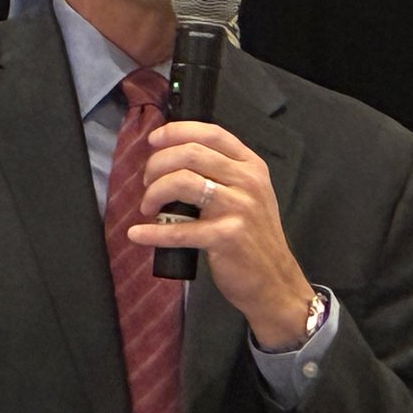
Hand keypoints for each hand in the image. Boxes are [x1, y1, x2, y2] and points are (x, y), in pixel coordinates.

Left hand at [126, 120, 315, 349]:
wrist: (274, 281)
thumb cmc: (253, 236)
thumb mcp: (248, 194)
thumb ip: (221, 172)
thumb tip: (173, 158)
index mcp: (251, 165)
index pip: (211, 133)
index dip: (177, 131)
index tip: (153, 141)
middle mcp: (247, 181)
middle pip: (190, 153)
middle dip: (158, 164)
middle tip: (147, 182)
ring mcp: (239, 208)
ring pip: (183, 182)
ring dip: (154, 192)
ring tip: (148, 207)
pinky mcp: (227, 237)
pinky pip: (180, 230)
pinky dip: (153, 232)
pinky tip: (137, 233)